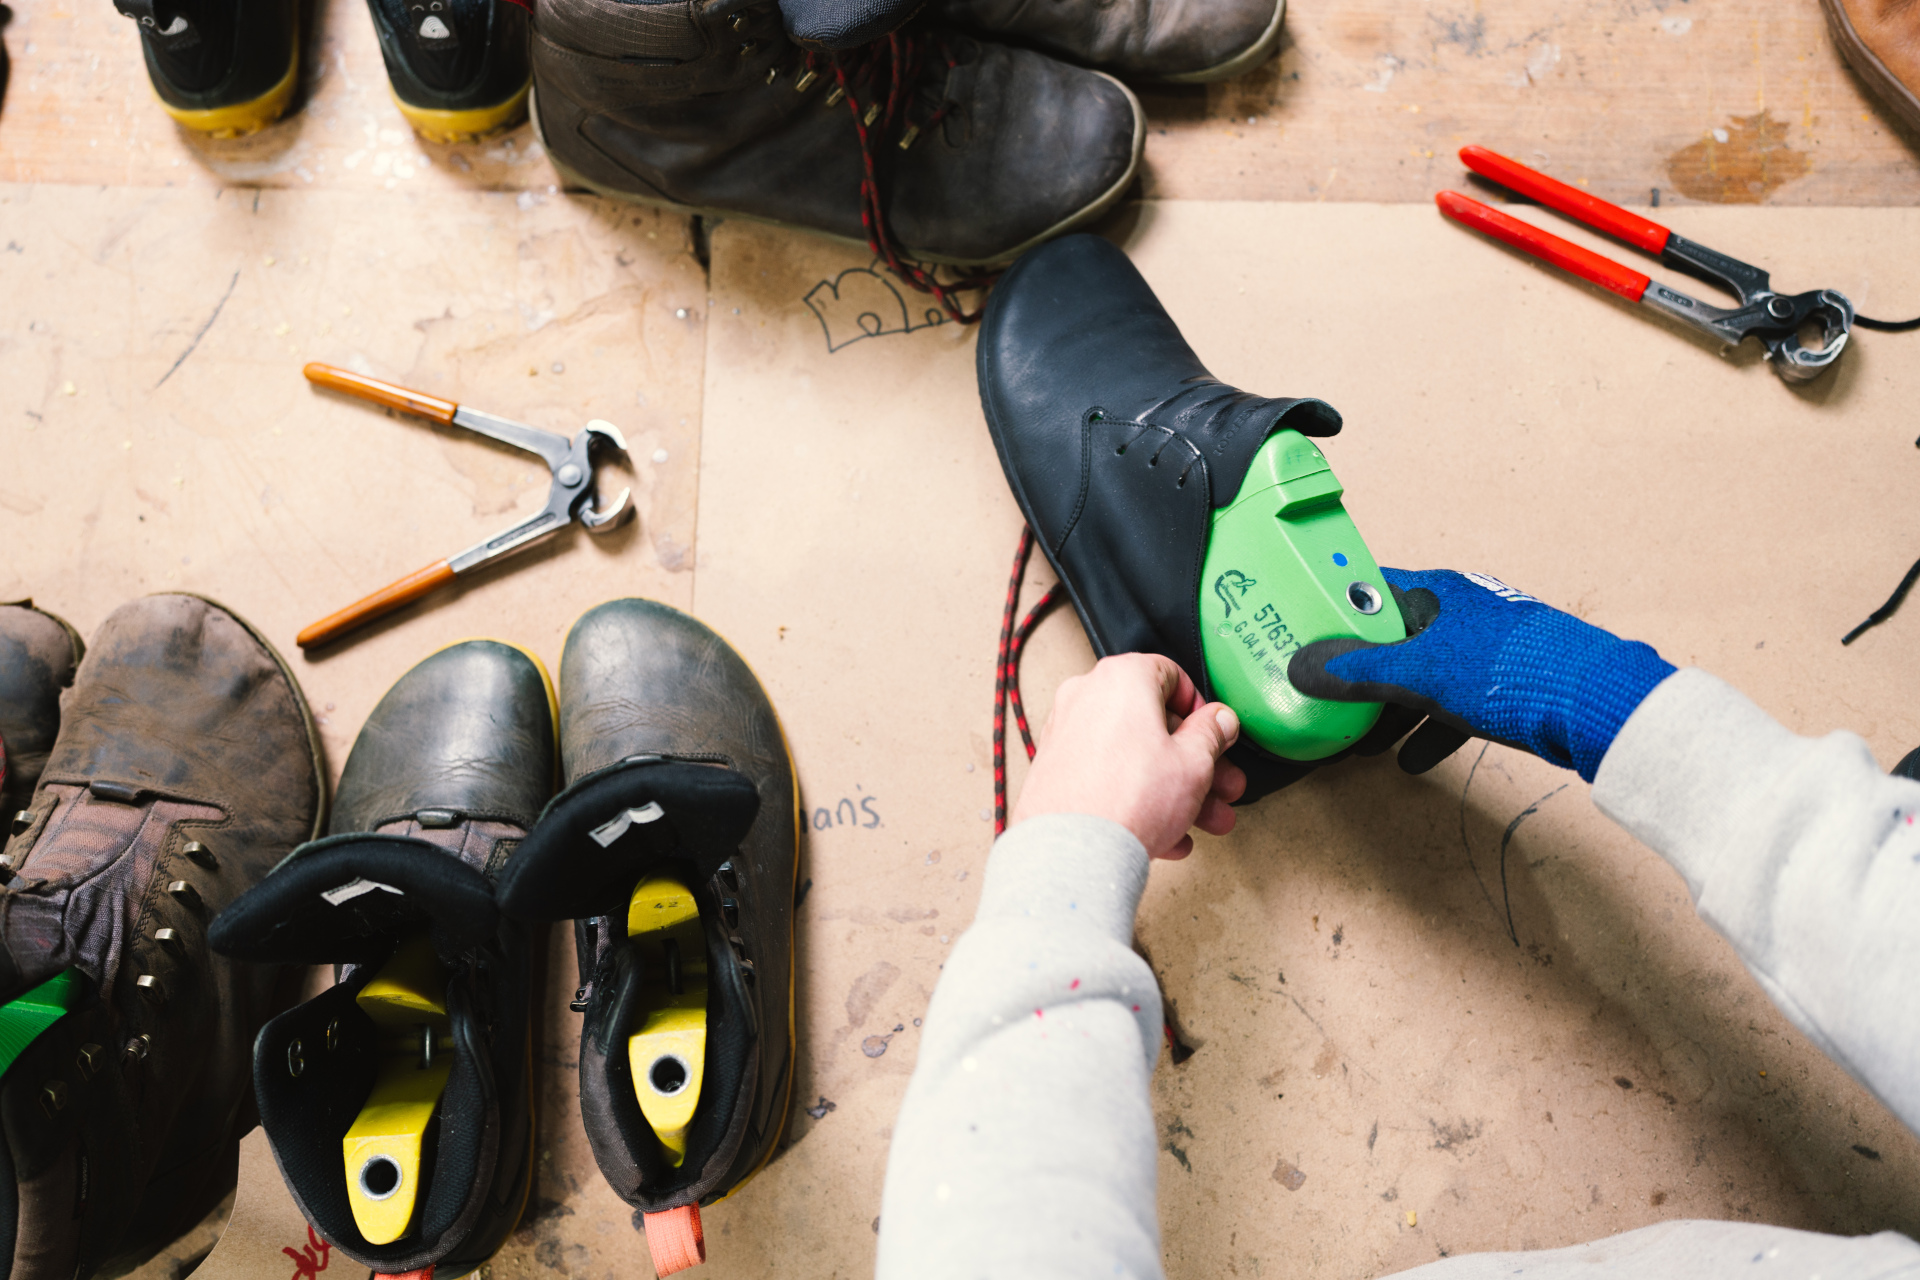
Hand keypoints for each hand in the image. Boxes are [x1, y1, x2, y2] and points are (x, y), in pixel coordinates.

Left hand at [1012, 653, 1246, 858]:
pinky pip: (1107, 777)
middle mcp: (1087, 697)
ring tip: (1202, 819)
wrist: (1075, 851)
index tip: (1214, 733)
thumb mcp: (1194, 762)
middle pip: (1153, 724)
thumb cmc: (1126, 800)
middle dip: (1195, 760)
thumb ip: (1212, 733)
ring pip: (1133, 755)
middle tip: (1219, 783)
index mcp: (1121, 679)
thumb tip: (1219, 721)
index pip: (1170, 675)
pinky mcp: (1056, 770)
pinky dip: (1137, 798)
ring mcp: (1066, 733)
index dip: (1199, 708)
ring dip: (1174, 788)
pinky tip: (1166, 832)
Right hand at [1289, 568, 1674, 782]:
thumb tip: (1301, 667)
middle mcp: (1459, 613)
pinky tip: (1411, 761)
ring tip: (1364, 744)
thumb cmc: (1505, 670)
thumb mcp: (1418, 673)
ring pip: (1422, 676)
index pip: (1370, 590)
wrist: (1590, 703)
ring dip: (1392, 710)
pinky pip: (1452, 704)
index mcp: (1436, 592)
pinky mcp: (1505, 685)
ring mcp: (1484, 649)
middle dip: (1360, 676)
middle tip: (1328, 702)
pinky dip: (1429, 729)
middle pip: (1393, 640)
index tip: (1302, 635)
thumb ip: (1359, 671)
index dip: (1334, 611)